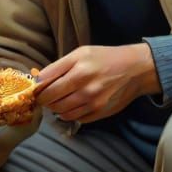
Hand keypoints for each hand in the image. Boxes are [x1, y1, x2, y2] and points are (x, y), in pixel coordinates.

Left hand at [35, 44, 159, 123]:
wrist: (135, 69)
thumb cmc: (105, 58)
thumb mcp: (81, 53)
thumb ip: (58, 66)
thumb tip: (37, 80)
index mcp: (78, 69)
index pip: (45, 85)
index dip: (37, 89)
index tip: (36, 89)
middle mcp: (85, 87)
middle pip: (51, 101)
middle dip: (45, 100)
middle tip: (47, 96)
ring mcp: (93, 103)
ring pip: (62, 112)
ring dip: (57, 108)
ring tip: (61, 99)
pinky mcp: (100, 113)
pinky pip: (76, 119)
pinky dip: (70, 114)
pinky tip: (74, 105)